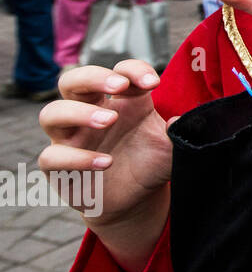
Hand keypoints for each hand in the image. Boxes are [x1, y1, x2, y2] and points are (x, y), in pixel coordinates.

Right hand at [38, 61, 171, 231]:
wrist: (138, 200)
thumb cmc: (151, 164)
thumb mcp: (171, 146)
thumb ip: (178, 132)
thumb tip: (179, 120)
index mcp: (122, 103)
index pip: (119, 72)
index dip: (133, 71)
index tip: (153, 83)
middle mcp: (91, 114)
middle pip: (73, 81)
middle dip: (94, 77)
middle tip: (119, 86)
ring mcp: (71, 139)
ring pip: (52, 113)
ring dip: (79, 113)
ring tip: (109, 120)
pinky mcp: (59, 167)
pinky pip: (52, 157)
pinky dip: (77, 158)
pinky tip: (106, 162)